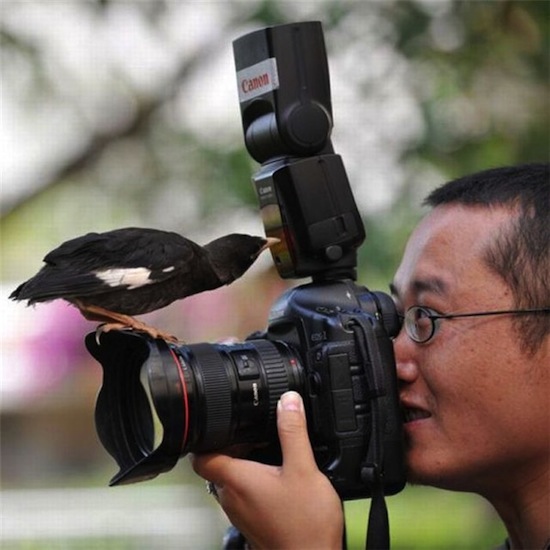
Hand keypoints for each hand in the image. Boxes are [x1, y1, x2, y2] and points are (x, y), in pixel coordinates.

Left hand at [191, 391, 343, 549]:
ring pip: (231, 478)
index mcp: (236, 480)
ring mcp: (240, 512)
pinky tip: (279, 475)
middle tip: (257, 432)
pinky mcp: (252, 521)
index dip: (206, 436)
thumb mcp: (304, 468)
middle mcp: (231, 498)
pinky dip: (255, 478)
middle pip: (217, 463)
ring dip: (246, 461)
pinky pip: (244, 492)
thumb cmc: (305, 525)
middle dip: (234, 443)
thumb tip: (288, 401)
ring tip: (271, 450)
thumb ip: (293, 432)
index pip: (201, 456)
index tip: (221, 423)